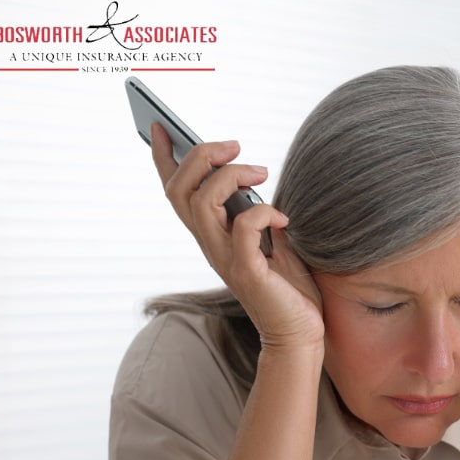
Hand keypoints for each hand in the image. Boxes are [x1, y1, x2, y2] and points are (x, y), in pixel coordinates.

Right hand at [150, 123, 323, 351]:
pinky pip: (242, 230)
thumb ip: (257, 214)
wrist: (299, 333)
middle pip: (181, 191)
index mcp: (212, 236)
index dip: (163, 159)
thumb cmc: (288, 288)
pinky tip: (283, 220)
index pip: (176, 193)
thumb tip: (255, 178)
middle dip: (201, 156)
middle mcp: (211, 246)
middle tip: (235, 146)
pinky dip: (262, 213)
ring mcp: (225, 260)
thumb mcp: (271, 240)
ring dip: (231, 177)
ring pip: (203, 203)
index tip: (159, 126)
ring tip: (261, 172)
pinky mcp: (247, 273)